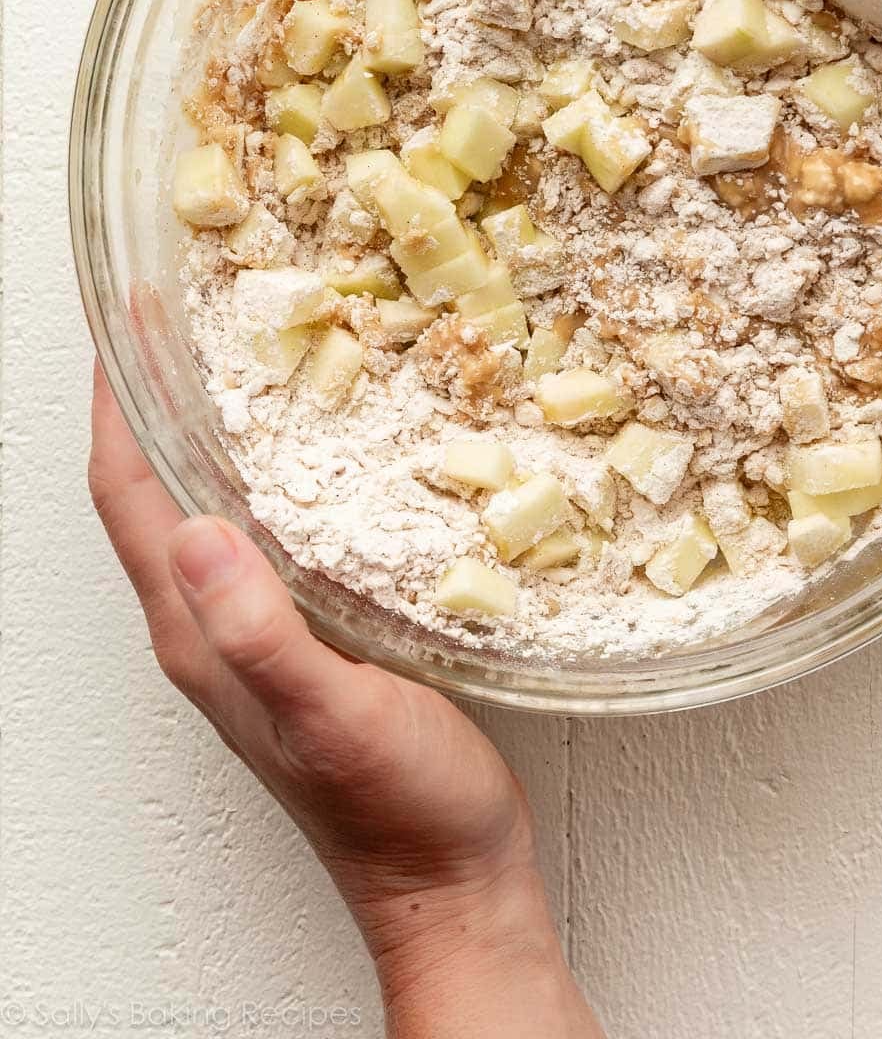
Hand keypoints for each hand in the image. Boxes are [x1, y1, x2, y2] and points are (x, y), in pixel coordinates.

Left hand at [88, 365, 601, 1038]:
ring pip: (212, 506)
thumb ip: (262, 635)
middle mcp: (216, 627)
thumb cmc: (398, 811)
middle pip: (157, 492)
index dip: (117, 408)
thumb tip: (196, 534)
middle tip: (184, 316)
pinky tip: (318, 445)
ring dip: (208, 428)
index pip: (130, 501)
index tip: (128, 325)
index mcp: (201, 637)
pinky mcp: (310, 635)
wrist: (450, 879)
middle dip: (154, 400)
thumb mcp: (332, 718)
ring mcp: (261, 632)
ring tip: (243, 356)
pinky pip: (268, 531)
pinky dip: (272, 470)